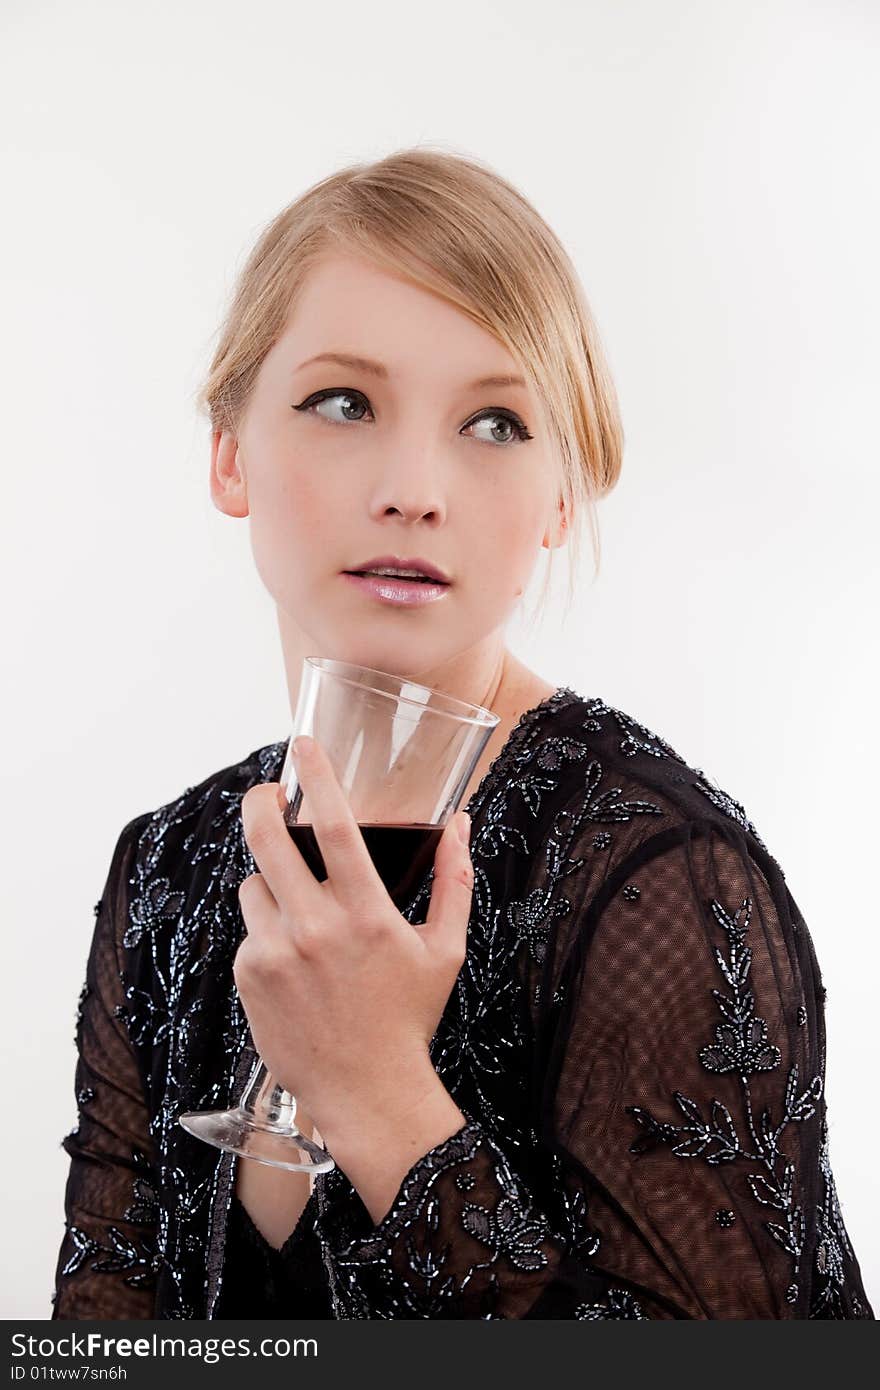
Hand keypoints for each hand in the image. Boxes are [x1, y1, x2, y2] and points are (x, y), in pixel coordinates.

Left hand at [234, 734, 473, 1150]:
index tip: (304, 744)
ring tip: (300, 911)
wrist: (366, 1092)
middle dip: (261, 803)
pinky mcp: (249, 976)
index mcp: (366, 914)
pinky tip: (294, 960)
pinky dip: (267, 930)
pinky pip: (249, 929)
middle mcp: (315, 928)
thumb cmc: (409, 1018)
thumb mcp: (445, 949)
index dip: (319, 777)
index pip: (336, 827)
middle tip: (268, 793)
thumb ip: (453, 880)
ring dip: (271, 882)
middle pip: (268, 839)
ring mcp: (275, 953)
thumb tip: (461, 824)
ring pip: (254, 884)